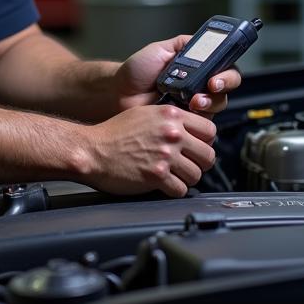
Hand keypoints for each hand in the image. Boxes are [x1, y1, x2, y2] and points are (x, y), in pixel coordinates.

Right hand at [83, 104, 216, 196]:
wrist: (93, 150)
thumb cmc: (114, 133)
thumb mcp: (145, 113)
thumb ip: (170, 119)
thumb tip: (189, 130)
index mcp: (171, 115)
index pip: (210, 129)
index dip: (205, 141)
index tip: (197, 147)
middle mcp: (171, 133)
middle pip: (208, 155)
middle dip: (200, 163)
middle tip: (188, 165)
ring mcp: (165, 155)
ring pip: (197, 175)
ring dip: (186, 179)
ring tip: (174, 176)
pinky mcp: (157, 176)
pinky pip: (181, 190)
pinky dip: (174, 191)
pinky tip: (164, 185)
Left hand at [114, 34, 241, 116]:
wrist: (120, 93)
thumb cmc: (137, 72)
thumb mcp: (160, 49)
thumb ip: (183, 43)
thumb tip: (204, 39)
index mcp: (197, 66)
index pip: (223, 65)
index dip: (226, 71)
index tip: (217, 74)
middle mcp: (199, 84)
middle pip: (227, 86)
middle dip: (223, 86)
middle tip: (211, 86)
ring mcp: (194, 104)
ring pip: (218, 105)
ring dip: (210, 102)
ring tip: (193, 101)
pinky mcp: (188, 123)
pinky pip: (203, 123)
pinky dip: (198, 119)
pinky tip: (186, 112)